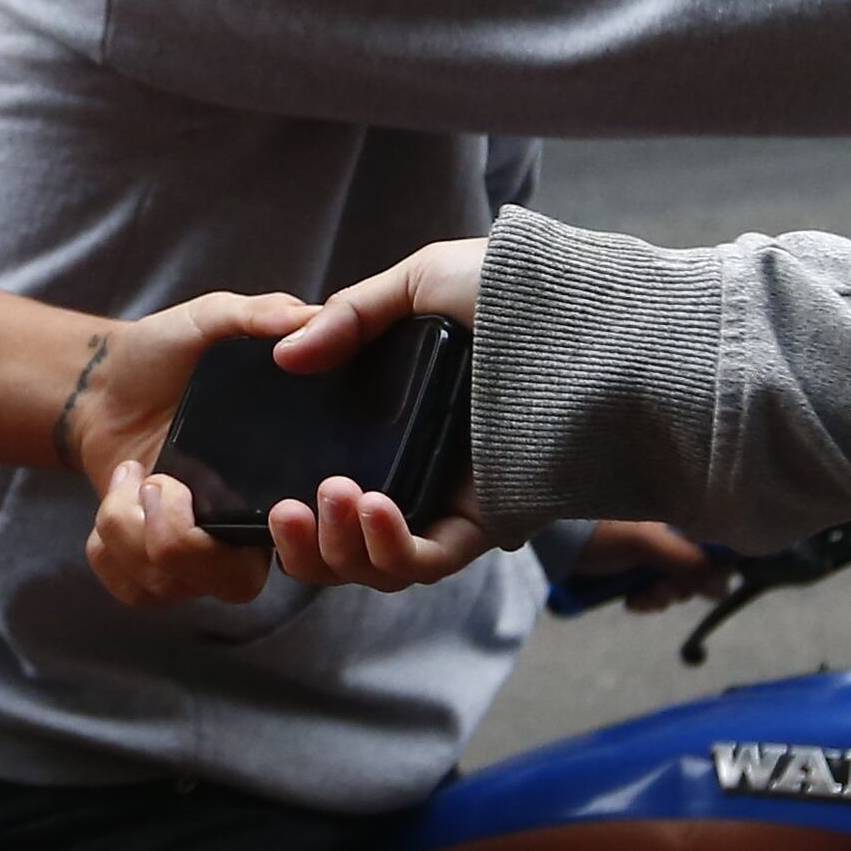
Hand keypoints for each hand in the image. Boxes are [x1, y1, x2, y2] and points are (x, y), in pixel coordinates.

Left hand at [75, 288, 339, 612]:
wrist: (102, 381)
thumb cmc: (165, 353)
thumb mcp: (211, 320)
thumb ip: (258, 314)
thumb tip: (306, 317)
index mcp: (280, 478)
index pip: (314, 544)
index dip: (298, 540)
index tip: (266, 503)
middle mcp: (244, 528)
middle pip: (236, 585)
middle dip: (181, 540)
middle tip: (160, 482)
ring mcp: (196, 552)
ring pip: (171, 587)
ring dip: (129, 526)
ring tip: (131, 476)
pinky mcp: (148, 565)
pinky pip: (134, 591)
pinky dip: (108, 550)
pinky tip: (118, 500)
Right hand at [243, 235, 499, 591]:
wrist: (582, 312)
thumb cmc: (513, 289)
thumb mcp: (421, 283)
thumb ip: (351, 316)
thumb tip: (285, 355)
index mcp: (396, 426)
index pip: (332, 492)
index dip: (294, 509)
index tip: (269, 493)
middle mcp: (419, 473)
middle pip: (346, 547)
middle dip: (305, 547)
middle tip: (286, 509)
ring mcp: (453, 502)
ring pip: (381, 567)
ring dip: (341, 549)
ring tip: (330, 498)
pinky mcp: (490, 521)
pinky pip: (431, 560)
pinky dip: (392, 547)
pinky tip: (372, 508)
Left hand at [569, 519, 728, 610]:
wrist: (550, 541)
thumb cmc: (600, 531)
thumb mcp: (647, 544)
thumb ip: (689, 562)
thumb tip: (726, 588)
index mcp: (676, 514)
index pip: (713, 543)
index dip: (711, 568)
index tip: (700, 584)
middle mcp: (668, 529)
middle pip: (695, 568)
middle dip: (678, 587)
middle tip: (657, 590)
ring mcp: (649, 548)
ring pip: (673, 582)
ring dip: (660, 596)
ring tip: (638, 598)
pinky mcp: (631, 566)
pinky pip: (652, 588)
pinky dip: (646, 599)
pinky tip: (630, 601)